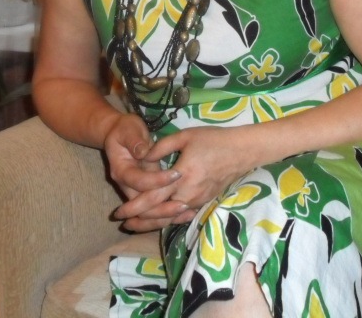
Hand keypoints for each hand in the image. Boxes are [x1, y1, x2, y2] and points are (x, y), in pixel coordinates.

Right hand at [103, 113, 191, 230]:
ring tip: (189, 213)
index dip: (157, 180)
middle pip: (143, 205)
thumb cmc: (125, 130)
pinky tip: (187, 213)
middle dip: (163, 208)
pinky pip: (156, 207)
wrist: (119, 135)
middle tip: (184, 206)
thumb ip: (135, 141)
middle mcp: (126, 186)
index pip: (139, 181)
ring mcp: (136, 191)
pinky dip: (169, 213)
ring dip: (167, 215)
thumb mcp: (128, 130)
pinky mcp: (145, 192)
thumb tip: (144, 153)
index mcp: (121, 170)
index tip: (177, 174)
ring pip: (149, 212)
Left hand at [113, 126, 258, 228]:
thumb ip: (161, 147)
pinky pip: (182, 214)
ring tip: (136, 224)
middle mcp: (188, 194)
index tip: (119, 212)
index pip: (152, 197)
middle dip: (139, 219)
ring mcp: (197, 200)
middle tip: (122, 222)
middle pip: (159, 213)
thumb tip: (142, 156)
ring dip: (152, 222)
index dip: (134, 206)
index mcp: (181, 177)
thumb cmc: (213, 140)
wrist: (242, 151)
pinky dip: (168, 219)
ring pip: (170, 217)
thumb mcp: (185, 136)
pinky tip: (159, 220)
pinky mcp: (204, 201)